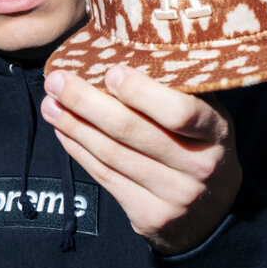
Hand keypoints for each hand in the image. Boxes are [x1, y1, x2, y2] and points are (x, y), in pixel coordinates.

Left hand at [40, 66, 240, 255]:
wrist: (213, 213)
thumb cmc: (200, 146)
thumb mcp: (205, 118)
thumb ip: (176, 92)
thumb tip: (122, 51)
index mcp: (216, 133)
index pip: (181, 112)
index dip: (142, 93)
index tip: (111, 71)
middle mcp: (199, 167)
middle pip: (132, 131)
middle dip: (86, 102)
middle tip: (57, 80)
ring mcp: (174, 196)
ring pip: (111, 154)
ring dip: (74, 125)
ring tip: (50, 102)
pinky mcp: (149, 216)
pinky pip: (105, 176)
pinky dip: (79, 150)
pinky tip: (63, 130)